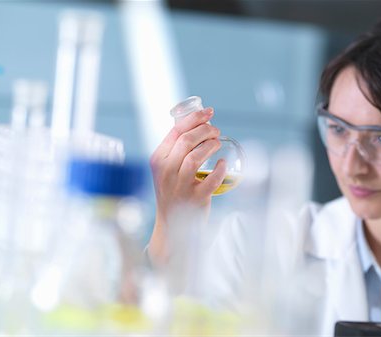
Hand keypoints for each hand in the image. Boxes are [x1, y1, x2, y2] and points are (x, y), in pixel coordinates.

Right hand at [148, 107, 226, 264]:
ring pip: (197, 156)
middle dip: (206, 130)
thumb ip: (176, 149)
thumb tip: (200, 123)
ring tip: (217, 144)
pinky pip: (212, 178)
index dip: (195, 118)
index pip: (176, 131)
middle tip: (216, 131)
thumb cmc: (173, 190)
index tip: (209, 112)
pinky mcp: (196, 198)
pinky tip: (222, 163)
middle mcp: (166, 171)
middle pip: (187, 140)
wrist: (172, 223)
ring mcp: (180, 186)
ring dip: (211, 145)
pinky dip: (220, 168)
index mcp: (158, 159)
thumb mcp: (166, 168)